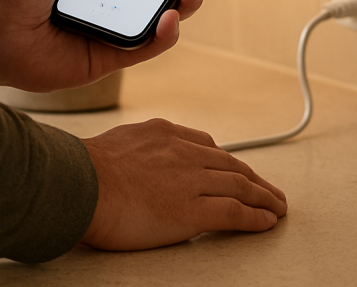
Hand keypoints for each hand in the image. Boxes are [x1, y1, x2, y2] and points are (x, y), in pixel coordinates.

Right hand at [81, 119, 287, 250]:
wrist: (78, 184)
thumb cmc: (82, 171)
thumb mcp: (115, 143)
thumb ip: (135, 149)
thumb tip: (132, 162)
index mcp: (164, 133)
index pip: (206, 146)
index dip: (226, 161)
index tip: (236, 170)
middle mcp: (184, 152)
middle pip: (231, 165)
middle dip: (254, 179)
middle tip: (269, 191)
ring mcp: (191, 180)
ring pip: (241, 186)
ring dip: (264, 197)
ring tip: (277, 207)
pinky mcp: (193, 209)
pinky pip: (235, 212)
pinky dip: (256, 217)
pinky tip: (267, 221)